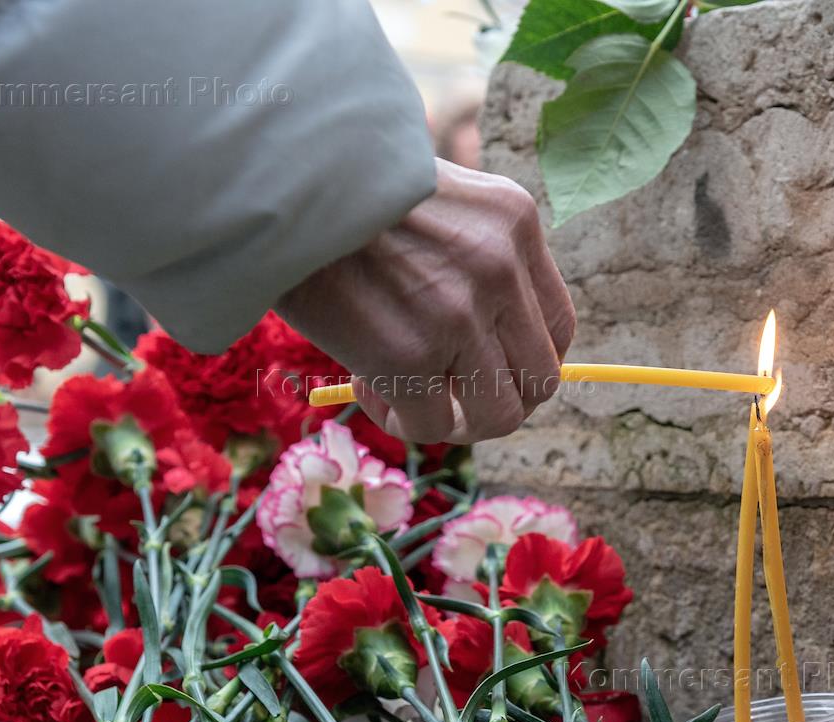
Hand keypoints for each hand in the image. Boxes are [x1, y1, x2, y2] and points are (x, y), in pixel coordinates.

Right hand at [276, 158, 574, 443]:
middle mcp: (501, 268)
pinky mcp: (409, 355)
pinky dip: (401, 422)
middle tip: (448, 395)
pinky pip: (431, 426)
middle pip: (539, 379)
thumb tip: (485, 337)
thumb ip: (471, 252)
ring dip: (455, 422)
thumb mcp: (433, 196)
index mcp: (514, 221)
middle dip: (494, 400)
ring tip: (405, 396)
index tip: (485, 368)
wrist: (274, 184)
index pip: (558, 324)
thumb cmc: (341, 192)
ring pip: (497, 415)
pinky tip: (365, 385)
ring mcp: (459, 314)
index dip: (524, 361)